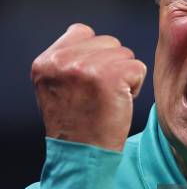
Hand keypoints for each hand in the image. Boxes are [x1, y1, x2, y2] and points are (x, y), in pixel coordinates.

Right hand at [31, 23, 146, 151]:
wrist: (82, 157)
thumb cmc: (76, 125)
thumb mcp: (56, 87)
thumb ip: (68, 61)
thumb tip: (96, 43)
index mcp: (46, 61)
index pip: (81, 31)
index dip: (95, 54)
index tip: (91, 80)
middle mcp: (62, 61)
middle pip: (108, 42)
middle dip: (112, 65)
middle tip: (100, 95)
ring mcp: (86, 67)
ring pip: (125, 54)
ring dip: (124, 76)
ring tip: (108, 99)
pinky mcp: (111, 76)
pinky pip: (138, 68)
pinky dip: (136, 86)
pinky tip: (119, 103)